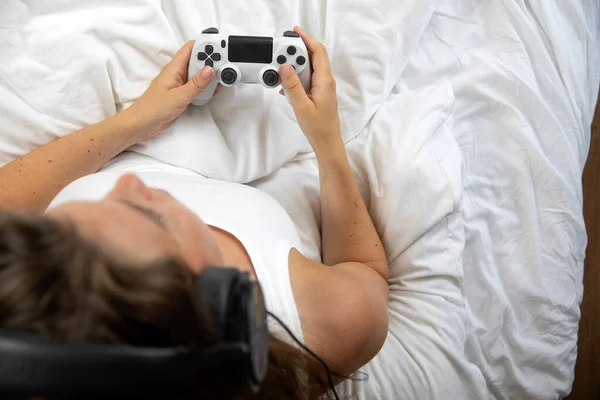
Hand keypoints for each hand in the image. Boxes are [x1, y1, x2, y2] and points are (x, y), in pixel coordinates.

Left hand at [126, 41, 215, 140]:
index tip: (218, 49)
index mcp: (174, 68)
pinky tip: (212, 90)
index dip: (204, 45)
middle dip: (210, 60)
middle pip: (196, 60)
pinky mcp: (181, 93)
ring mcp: (179, 83)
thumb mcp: (179, 96)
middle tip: (224, 65)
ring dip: (209, 75)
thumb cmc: (154, 108)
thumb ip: (196, 84)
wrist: (142, 124)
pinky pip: (195, 85)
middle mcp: (177, 73)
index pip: (190, 48)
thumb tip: (210, 70)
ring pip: (197, 73)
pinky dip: (204, 86)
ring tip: (221, 78)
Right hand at [279, 26, 341, 152]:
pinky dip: (295, 78)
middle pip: (312, 57)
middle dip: (297, 52)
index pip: (318, 52)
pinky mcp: (317, 94)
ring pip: (308, 69)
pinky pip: (306, 80)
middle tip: (281, 52)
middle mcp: (325, 81)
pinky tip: (284, 86)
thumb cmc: (318, 128)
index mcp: (325, 81)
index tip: (294, 32)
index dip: (307, 39)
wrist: (327, 143)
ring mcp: (322, 88)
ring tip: (280, 68)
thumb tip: (285, 67)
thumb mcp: (302, 106)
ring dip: (294, 67)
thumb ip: (293, 86)